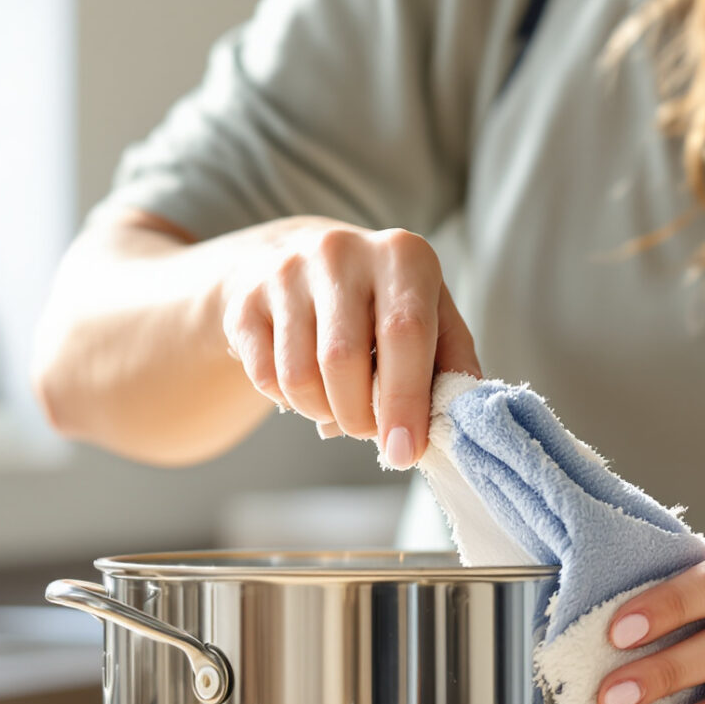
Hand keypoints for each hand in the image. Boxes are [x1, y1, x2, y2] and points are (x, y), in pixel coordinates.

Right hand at [217, 218, 478, 466]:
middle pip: (343, 360)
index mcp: (402, 254)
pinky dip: (290, 402)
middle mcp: (341, 251)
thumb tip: (459, 418)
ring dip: (323, 412)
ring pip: (299, 376)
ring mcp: (285, 272)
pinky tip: (308, 383)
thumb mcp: (431, 317)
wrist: (300, 263)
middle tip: (371, 430)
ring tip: (341, 403)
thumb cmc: (382, 304)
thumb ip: (453, 364)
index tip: (404, 451)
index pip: (405, 333)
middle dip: (359, 417)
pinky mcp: (244, 301)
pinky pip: (265, 378)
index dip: (406, 401)